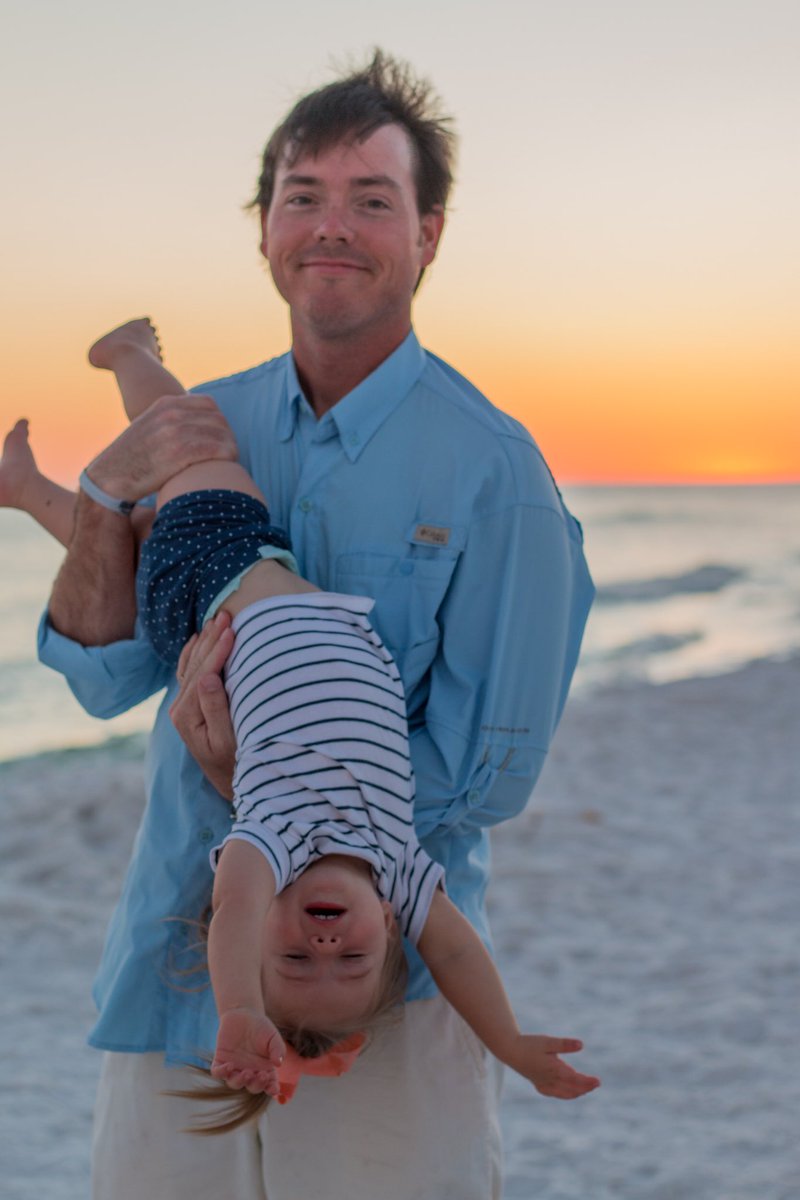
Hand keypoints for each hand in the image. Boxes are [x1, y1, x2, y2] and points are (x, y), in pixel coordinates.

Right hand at [86, 393, 236, 500]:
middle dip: (227, 437)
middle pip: (218, 419)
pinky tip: (226, 468)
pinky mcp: (177, 453)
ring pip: (220, 435)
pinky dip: (226, 458)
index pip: (208, 404)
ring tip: (229, 463)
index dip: (219, 422)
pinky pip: (215, 450)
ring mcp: (173, 432)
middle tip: (228, 454)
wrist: (110, 478)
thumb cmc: (134, 458)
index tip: (220, 439)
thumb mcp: (150, 427)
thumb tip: (199, 424)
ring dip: (230, 449)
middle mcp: (170, 413)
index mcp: (165, 404)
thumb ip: (171, 420)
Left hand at [169, 613, 236, 797]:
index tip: (232, 630)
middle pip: (195, 665)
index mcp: (188, 716)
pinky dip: (195, 653)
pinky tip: (199, 638)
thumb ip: (217, 710)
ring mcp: (183, 708)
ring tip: (218, 620)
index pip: (203, 674)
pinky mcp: (189, 707)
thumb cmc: (236, 765)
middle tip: (226, 614)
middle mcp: (179, 710)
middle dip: (211, 639)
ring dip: (204, 641)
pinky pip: (189, 673)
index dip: (218, 650)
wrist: (230, 785)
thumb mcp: (228, 742)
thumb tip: (208, 678)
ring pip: (192, 666)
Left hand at [211, 1007, 285, 1095]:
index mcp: (264, 1070)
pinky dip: (222, 1072)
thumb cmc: (261, 1027)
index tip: (274, 1089)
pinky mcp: (220, 1061)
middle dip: (256, 1084)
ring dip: (240, 1081)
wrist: (242, 1013)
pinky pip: (218, 1073)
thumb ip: (278, 1049)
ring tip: (246, 1072)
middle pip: (251, 1086)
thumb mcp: (273, 1037)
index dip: (271, 1089)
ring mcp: (234, 1068)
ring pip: (234, 1083)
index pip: (268, 1084)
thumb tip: (279, 1063)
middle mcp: (249, 1072)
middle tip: (260, 1075)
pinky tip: (229, 1065)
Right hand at [505, 1034, 599, 1099]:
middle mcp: (550, 1080)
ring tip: (586, 1089)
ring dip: (576, 1092)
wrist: (509, 1050)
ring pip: (564, 1093)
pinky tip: (567, 1092)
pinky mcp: (538, 1084)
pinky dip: (564, 1094)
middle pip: (572, 1088)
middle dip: (585, 1087)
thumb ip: (565, 1044)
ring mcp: (543, 1083)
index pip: (575, 1079)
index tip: (598, 1081)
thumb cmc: (529, 1043)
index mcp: (554, 1069)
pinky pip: (555, 1093)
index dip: (587, 1081)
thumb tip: (581, 1045)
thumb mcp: (548, 1041)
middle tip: (596, 1084)